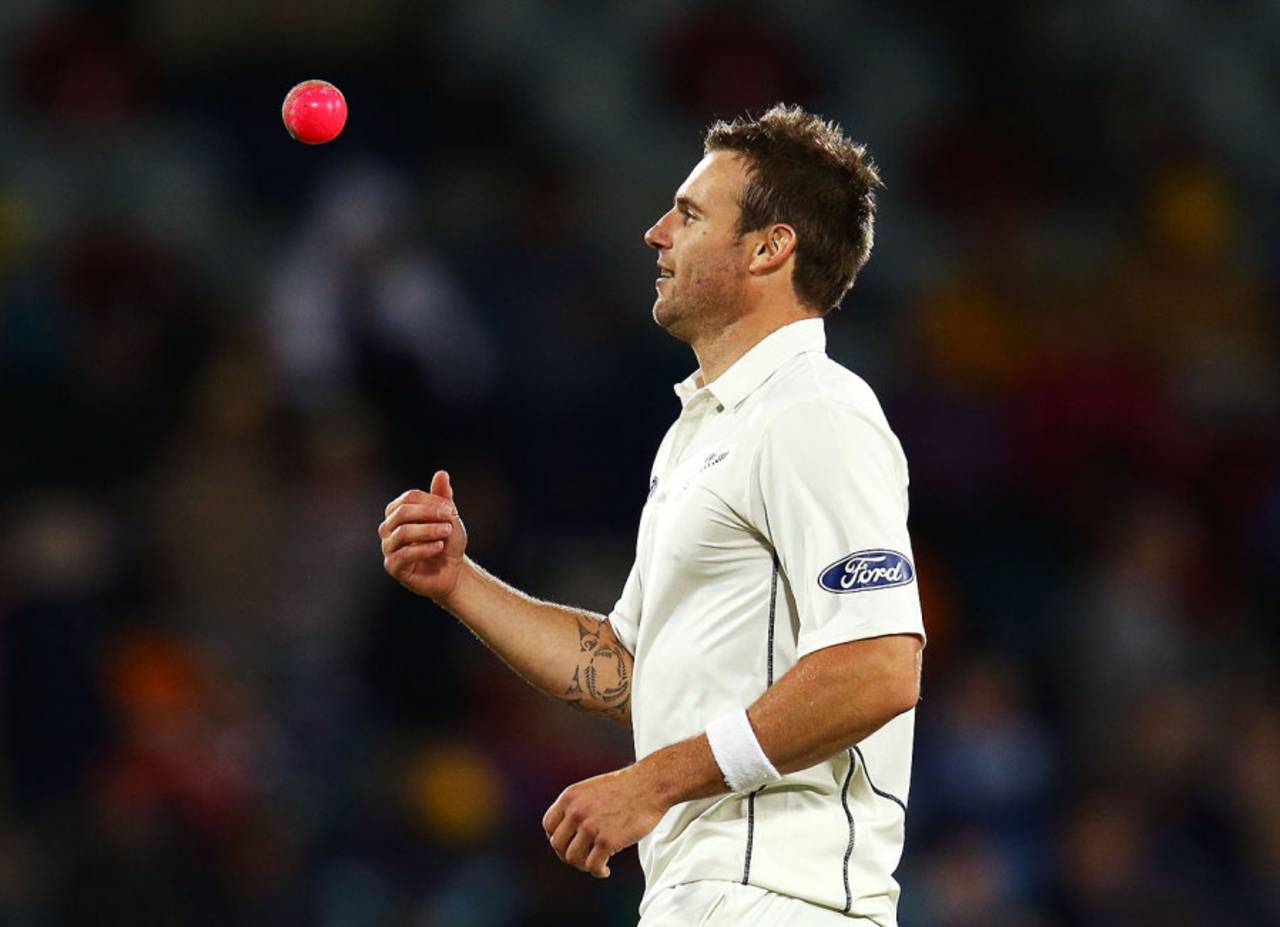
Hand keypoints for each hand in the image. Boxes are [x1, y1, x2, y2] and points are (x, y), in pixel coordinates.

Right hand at [380, 470, 467, 601]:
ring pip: (403, 533)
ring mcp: (388, 547)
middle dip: (428, 513)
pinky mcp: (393, 566)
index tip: (451, 509)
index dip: (430, 500)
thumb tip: (442, 473)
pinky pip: (403, 555)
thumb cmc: (447, 541)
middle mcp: (388, 528)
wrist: (452, 570)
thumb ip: (443, 497)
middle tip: (451, 517)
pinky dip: (423, 549)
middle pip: (402, 512)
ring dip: (428, 530)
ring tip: (447, 531)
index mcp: (398, 512)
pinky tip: (439, 546)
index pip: (409, 498)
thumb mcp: (448, 517)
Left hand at [541, 764, 669, 878]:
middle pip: (557, 844)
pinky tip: (605, 870)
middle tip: (583, 857)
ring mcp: (591, 826)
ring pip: (572, 858)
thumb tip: (570, 830)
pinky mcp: (607, 841)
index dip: (557, 838)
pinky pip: (593, 866)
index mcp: (570, 796)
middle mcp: (576, 811)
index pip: (549, 825)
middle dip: (568, 854)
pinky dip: (598, 872)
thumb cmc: (627, 787)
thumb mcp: (593, 788)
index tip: (569, 844)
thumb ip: (578, 806)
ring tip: (596, 864)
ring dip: (583, 865)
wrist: (651, 785)